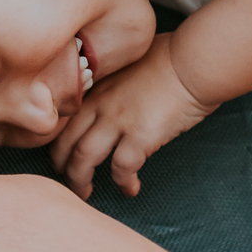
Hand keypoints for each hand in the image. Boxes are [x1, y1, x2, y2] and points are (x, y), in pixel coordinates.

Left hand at [49, 32, 215, 199]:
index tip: (61, 152)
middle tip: (65, 178)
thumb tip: (120, 92)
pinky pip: (122, 168)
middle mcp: (101, 105)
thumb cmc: (172, 57)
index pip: (64, 118)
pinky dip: (123, 182)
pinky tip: (130, 188)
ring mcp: (118, 121)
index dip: (57, 139)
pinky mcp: (139, 136)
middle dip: (61, 164)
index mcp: (97, 87)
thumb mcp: (131, 63)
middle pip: (66, 141)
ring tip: (85, 193)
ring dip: (80, 180)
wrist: (193, 63)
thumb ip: (117, 82)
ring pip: (83, 159)